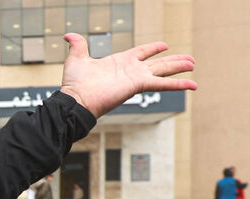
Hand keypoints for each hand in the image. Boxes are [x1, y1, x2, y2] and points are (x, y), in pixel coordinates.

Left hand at [58, 34, 195, 118]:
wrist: (75, 100)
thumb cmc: (74, 83)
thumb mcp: (77, 59)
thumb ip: (78, 45)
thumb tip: (69, 34)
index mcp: (120, 62)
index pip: (141, 52)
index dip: (152, 48)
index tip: (164, 45)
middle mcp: (131, 70)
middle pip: (158, 63)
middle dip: (173, 61)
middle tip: (189, 60)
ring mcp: (136, 78)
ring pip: (163, 71)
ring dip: (179, 68)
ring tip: (193, 65)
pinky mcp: (138, 85)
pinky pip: (162, 84)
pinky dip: (178, 85)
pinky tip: (193, 85)